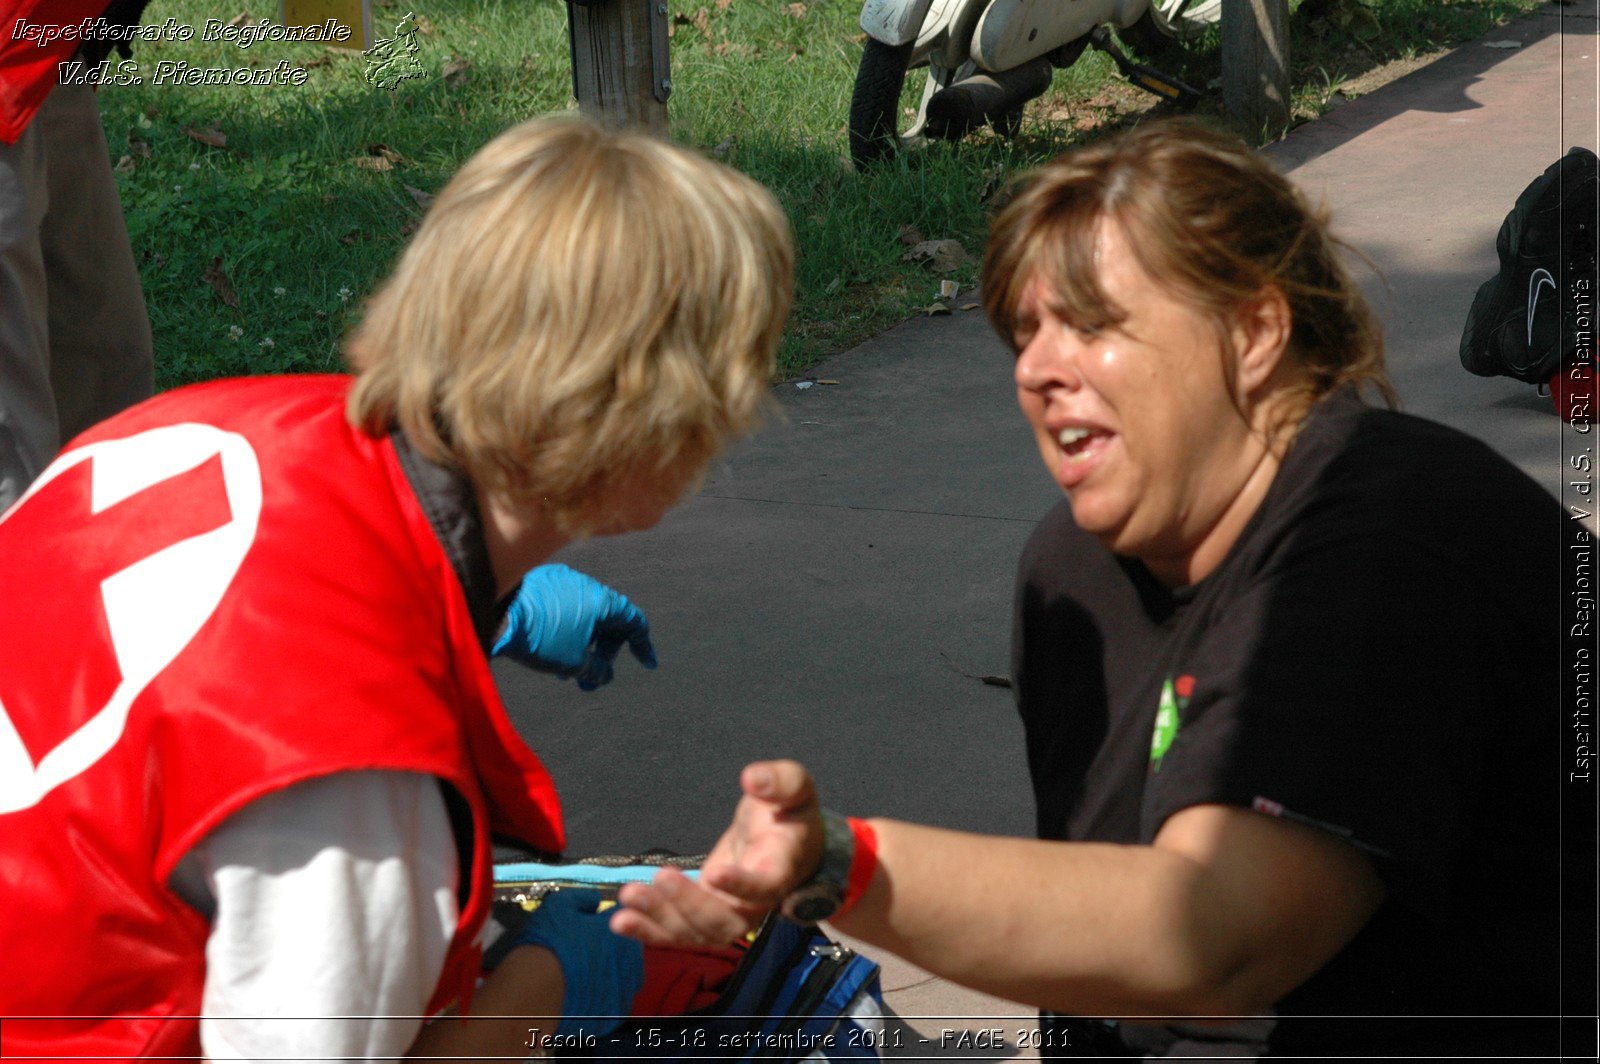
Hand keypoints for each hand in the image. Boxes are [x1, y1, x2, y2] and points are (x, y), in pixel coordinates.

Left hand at [493, 564, 656, 690]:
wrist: (496, 611)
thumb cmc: (540, 638)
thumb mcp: (574, 662)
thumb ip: (596, 670)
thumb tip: (602, 674)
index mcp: (602, 601)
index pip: (634, 621)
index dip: (643, 645)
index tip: (646, 663)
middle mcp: (587, 586)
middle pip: (608, 622)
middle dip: (603, 655)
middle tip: (590, 679)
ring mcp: (563, 581)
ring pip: (584, 616)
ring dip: (582, 645)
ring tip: (565, 672)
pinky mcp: (542, 582)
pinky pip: (565, 607)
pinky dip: (565, 629)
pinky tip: (548, 648)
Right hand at [507, 888, 643, 1037]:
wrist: (533, 992)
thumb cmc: (548, 945)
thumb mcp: (560, 905)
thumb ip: (583, 898)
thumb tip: (594, 900)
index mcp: (627, 933)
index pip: (625, 922)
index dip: (603, 924)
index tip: (586, 928)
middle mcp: (634, 965)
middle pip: (624, 953)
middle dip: (606, 951)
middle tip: (577, 952)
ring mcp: (624, 995)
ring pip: (617, 980)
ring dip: (602, 977)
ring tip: (573, 976)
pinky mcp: (611, 1020)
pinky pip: (606, 1004)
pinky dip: (594, 1000)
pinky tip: (574, 995)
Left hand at [611, 761, 824, 947]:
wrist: (787, 844)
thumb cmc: (789, 813)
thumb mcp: (794, 789)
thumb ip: (780, 781)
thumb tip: (752, 777)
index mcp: (780, 869)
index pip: (765, 886)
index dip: (742, 886)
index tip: (714, 873)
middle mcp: (756, 903)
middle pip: (724, 922)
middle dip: (689, 905)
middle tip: (661, 877)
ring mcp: (729, 914)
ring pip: (697, 932)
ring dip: (660, 919)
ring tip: (628, 896)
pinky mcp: (705, 915)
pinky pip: (679, 932)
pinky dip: (649, 931)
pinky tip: (621, 921)